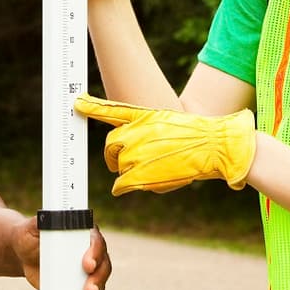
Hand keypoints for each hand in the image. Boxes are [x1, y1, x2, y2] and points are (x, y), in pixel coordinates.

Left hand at [13, 217, 110, 289]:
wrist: (24, 255)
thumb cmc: (29, 235)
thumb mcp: (32, 227)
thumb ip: (41, 221)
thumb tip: (48, 217)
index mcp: (82, 231)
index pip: (95, 240)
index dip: (94, 252)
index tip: (87, 264)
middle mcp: (89, 249)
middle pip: (102, 262)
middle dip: (97, 276)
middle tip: (88, 289)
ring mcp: (88, 268)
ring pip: (101, 279)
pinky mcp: (82, 284)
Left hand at [74, 94, 256, 195]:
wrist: (212, 146)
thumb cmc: (194, 134)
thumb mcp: (165, 118)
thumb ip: (144, 126)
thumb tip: (128, 138)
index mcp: (140, 116)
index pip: (108, 110)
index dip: (90, 107)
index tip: (77, 102)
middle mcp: (132, 134)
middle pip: (111, 147)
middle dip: (117, 155)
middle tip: (132, 158)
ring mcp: (134, 155)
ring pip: (119, 167)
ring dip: (129, 171)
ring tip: (153, 168)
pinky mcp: (138, 176)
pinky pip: (121, 185)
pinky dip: (126, 186)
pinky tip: (142, 182)